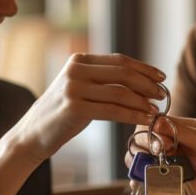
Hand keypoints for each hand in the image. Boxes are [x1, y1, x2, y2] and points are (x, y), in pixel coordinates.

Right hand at [15, 53, 163, 161]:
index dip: (143, 68)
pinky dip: (132, 115)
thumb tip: (140, 79)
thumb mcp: (80, 87)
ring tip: (156, 109)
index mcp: (79, 60)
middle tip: (162, 94)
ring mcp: (74, 88)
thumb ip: (102, 79)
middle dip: (147, 84)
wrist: (33, 134)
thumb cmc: (63, 113)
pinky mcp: (75, 108)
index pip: (119, 60)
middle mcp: (75, 70)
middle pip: (122, 73)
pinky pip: (113, 110)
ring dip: (142, 102)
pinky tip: (145, 119)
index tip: (161, 76)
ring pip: (120, 92)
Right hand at [129, 116, 195, 194]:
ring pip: (135, 162)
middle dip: (143, 148)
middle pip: (137, 143)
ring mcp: (158, 163)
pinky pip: (143, 183)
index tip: (164, 143)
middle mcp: (159, 145)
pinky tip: (145, 185)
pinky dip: (141, 184)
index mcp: (169, 129)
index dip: (150, 132)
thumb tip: (157, 122)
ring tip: (152, 171)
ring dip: (139, 167)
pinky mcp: (160, 181)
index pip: (147, 124)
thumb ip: (181, 131)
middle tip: (160, 154)